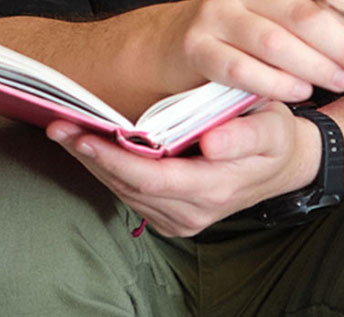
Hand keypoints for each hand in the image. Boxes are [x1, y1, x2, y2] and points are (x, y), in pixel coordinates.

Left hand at [47, 101, 320, 236]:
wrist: (284, 163)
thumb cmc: (275, 133)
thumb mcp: (273, 125)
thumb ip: (245, 133)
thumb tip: (212, 142)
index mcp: (216, 188)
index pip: (152, 177)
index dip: (115, 157)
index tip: (85, 133)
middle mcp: (194, 211)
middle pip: (129, 187)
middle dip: (91, 157)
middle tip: (58, 126)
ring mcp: (183, 218)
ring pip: (125, 193)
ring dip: (93, 164)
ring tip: (65, 132)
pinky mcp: (174, 216)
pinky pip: (133, 196)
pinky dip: (109, 172)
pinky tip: (92, 147)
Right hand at [164, 0, 343, 103]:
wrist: (179, 43)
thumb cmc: (248, 22)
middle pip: (300, 11)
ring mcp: (214, 13)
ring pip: (275, 43)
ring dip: (316, 68)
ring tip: (342, 82)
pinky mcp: (197, 47)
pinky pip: (243, 71)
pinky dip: (277, 85)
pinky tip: (301, 93)